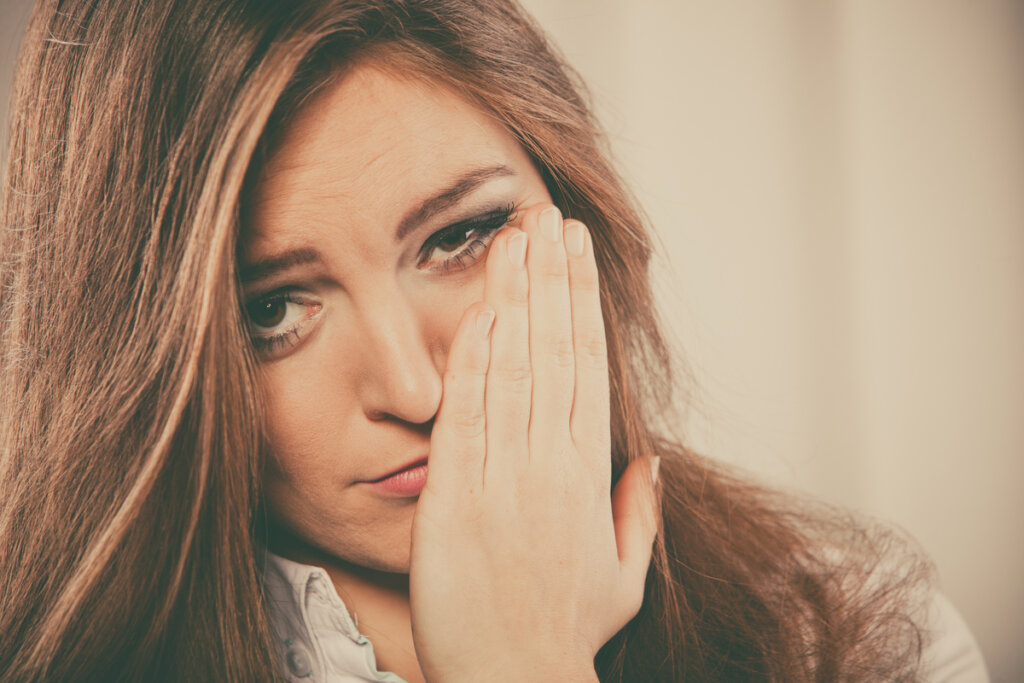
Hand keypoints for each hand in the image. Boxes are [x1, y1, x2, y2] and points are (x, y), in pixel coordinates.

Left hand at [409, 203, 661, 681]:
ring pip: (514, 370)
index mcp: (589, 477)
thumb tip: (649, 457)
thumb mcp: (623, 577)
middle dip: (550, 279)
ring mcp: (503, 480)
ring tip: (516, 240)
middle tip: (547, 215)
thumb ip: (637, 511)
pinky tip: (480, 313)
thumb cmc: (565, 635)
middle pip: (553, 353)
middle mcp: (550, 466)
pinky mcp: (456, 500)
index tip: (575, 250)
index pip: (587, 367)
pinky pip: (468, 418)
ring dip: (514, 300)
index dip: (581, 302)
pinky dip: (474, 362)